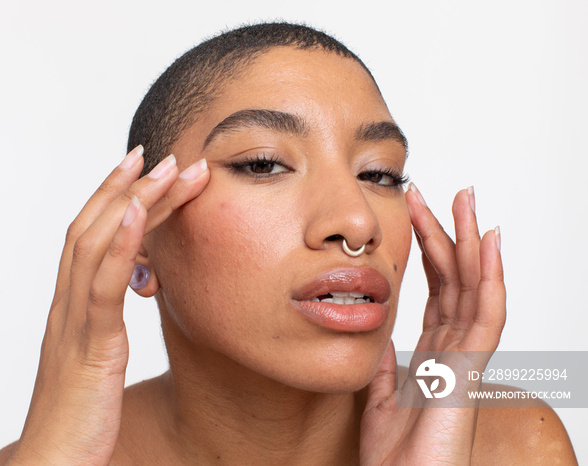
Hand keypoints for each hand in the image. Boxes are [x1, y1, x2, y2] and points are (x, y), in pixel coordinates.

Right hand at [6, 148, 209, 464]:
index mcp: (72, 308)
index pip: (90, 238)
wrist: (52, 463)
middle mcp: (68, 305)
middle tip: (160, 153)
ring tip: (163, 168)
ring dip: (130, 201)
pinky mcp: (89, 347)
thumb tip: (131, 295)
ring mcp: (75, 323)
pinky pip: (103, 287)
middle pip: (94, 229)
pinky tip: (135, 214)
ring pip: (97, 246)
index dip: (113, 198)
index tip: (141, 168)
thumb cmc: (79, 417)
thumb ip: (105, 324)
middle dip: (127, 186)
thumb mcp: (96, 360)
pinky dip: (118, 246)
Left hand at [360, 185, 505, 464]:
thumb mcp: (381, 398)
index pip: (435, 289)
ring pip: (474, 288)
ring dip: (472, 242)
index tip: (416, 211)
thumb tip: (381, 336)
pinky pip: (485, 316)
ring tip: (469, 201)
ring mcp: (464, 359)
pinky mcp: (468, 371)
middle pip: (456, 280)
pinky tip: (489, 243)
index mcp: (433, 353)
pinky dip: (490, 277)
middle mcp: (452, 350)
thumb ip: (386, 365)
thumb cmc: (395, 457)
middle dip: (452, 233)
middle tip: (448, 191)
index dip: (429, 250)